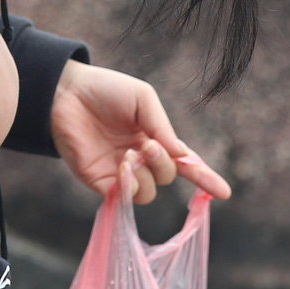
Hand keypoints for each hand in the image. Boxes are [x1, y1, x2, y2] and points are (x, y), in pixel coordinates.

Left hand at [50, 60, 232, 203]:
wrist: (65, 93)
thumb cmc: (106, 90)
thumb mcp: (143, 99)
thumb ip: (162, 126)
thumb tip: (181, 156)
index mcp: (155, 139)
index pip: (185, 164)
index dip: (205, 178)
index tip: (224, 193)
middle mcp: (141, 160)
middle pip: (167, 176)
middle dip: (163, 163)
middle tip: (147, 144)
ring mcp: (120, 173)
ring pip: (148, 192)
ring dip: (144, 174)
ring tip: (127, 153)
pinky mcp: (99, 182)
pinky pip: (124, 197)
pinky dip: (128, 186)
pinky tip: (120, 166)